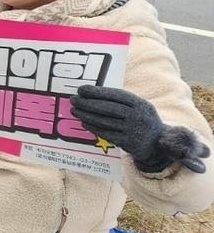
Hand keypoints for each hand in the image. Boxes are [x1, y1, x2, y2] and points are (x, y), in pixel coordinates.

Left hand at [72, 85, 209, 173]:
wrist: (158, 143)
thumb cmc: (142, 120)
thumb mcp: (139, 107)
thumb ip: (122, 101)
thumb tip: (93, 94)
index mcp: (140, 104)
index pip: (116, 95)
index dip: (97, 92)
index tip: (81, 89)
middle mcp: (138, 116)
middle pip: (108, 108)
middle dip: (88, 103)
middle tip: (73, 100)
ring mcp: (133, 130)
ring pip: (105, 121)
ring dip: (87, 115)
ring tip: (75, 110)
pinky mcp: (128, 142)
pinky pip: (107, 134)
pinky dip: (94, 128)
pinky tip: (84, 123)